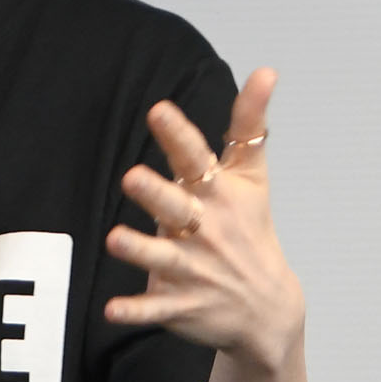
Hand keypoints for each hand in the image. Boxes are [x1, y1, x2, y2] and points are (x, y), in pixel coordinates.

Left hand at [102, 68, 302, 375]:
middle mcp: (205, 230)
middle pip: (178, 209)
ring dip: (140, 250)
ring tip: (115, 239)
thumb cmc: (251, 231)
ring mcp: (194, 270)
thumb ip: (249, 124)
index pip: (197, 160)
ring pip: (163, 258)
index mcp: (218, 195)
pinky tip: (111, 311)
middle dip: (157, 194)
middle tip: (131, 177)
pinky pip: (155, 309)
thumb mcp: (254, 177)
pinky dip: (135, 311)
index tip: (159, 111)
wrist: (269, 309)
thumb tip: (266, 70)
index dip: (178, 136)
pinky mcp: (182, 305)